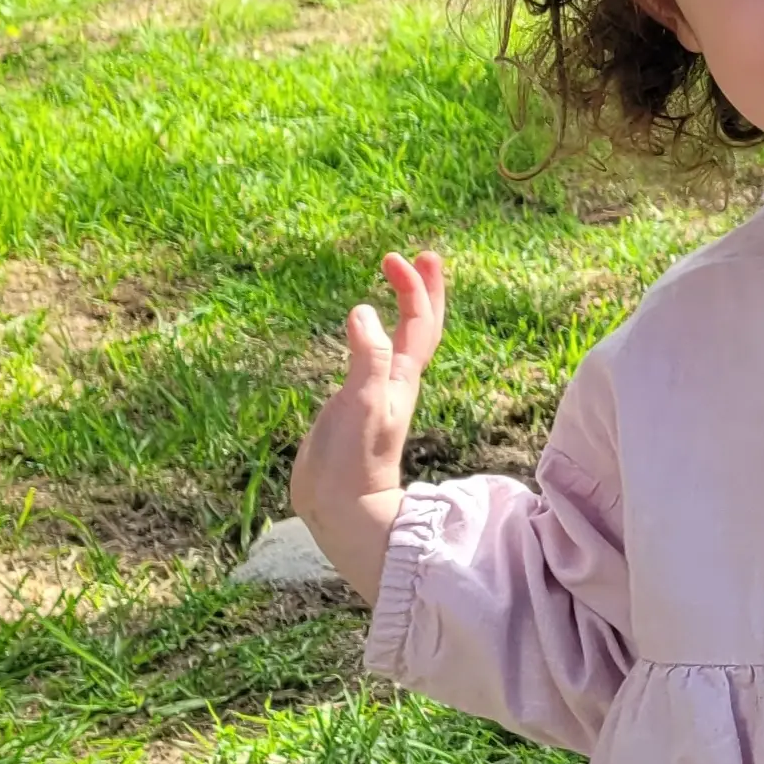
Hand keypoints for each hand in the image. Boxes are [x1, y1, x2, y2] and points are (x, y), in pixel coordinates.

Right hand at [290, 251, 444, 604]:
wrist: (341, 507)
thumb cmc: (353, 460)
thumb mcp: (361, 402)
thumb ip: (366, 357)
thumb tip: (365, 311)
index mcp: (401, 377)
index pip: (418, 323)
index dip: (415, 288)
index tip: (400, 258)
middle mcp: (394, 381)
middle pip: (418, 328)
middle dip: (422, 291)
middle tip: (420, 255)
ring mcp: (375, 393)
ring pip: (398, 342)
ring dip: (402, 309)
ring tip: (397, 282)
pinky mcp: (354, 406)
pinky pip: (371, 359)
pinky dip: (370, 337)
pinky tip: (360, 332)